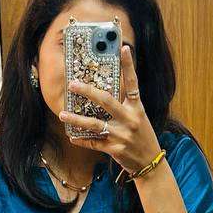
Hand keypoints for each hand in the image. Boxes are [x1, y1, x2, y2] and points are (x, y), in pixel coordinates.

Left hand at [57, 34, 160, 174]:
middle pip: (106, 101)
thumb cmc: (143, 138)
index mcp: (137, 108)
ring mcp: (121, 135)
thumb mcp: (139, 118)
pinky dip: (81, 140)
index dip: (128, 65)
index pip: (133, 83)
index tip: (122, 48)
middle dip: (88, 91)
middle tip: (73, 84)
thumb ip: (125, 106)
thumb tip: (104, 96)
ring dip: (76, 119)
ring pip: (94, 124)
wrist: (150, 163)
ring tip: (62, 114)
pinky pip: (93, 143)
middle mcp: (129, 119)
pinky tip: (72, 136)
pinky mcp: (114, 149)